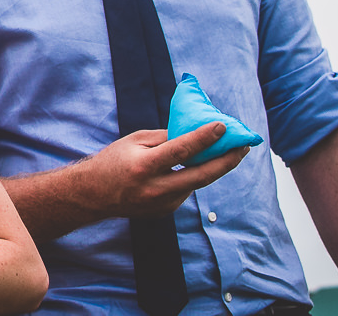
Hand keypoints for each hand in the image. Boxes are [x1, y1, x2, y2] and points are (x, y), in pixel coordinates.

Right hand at [79, 122, 250, 217]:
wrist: (94, 195)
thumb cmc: (114, 161)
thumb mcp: (135, 141)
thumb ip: (166, 138)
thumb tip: (195, 133)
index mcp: (144, 166)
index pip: (180, 151)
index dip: (203, 138)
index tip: (222, 126)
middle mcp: (155, 189)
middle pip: (200, 176)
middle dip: (226, 161)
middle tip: (243, 147)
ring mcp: (161, 205)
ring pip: (195, 183)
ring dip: (211, 167)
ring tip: (227, 150)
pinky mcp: (165, 212)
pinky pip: (185, 190)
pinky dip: (192, 177)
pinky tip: (194, 166)